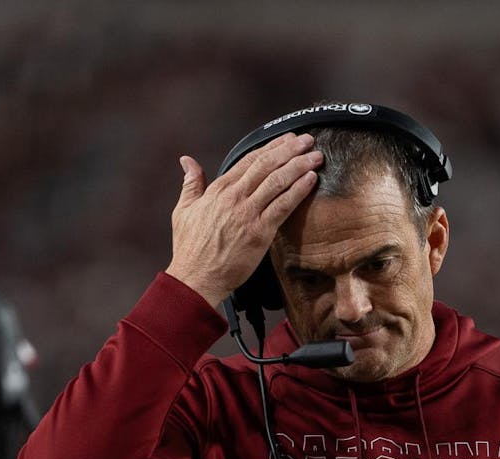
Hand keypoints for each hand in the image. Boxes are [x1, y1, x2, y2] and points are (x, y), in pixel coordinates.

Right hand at [165, 132, 322, 306]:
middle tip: (308, 140)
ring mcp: (247, 214)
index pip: (249, 160)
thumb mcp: (184, 210)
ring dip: (299, 165)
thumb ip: (191, 183)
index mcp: (218, 190)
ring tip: (316, 156)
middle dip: (289, 149)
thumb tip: (187, 161)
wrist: (196, 279)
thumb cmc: (190, 249)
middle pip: (266, 165)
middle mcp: (234, 197)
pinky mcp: (260, 233)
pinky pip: (283, 206)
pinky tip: (311, 179)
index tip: (287, 139)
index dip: (271, 147)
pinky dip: (298, 190)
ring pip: (277, 181)